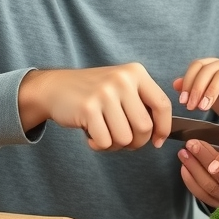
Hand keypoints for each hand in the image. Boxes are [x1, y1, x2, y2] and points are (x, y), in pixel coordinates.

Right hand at [22, 63, 171, 150]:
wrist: (55, 87)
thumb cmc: (94, 92)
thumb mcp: (122, 86)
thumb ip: (142, 104)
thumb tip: (160, 133)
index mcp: (136, 73)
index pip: (162, 105)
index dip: (163, 128)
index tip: (157, 141)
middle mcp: (122, 80)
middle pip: (144, 127)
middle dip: (137, 142)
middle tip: (125, 141)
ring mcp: (105, 93)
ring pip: (125, 138)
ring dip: (116, 145)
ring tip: (105, 134)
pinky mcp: (88, 108)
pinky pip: (105, 142)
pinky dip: (99, 145)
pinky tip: (92, 135)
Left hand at [174, 57, 218, 126]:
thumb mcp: (209, 102)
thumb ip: (194, 92)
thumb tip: (175, 83)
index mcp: (216, 68)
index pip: (196, 66)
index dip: (186, 82)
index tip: (181, 101)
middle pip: (201, 65)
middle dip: (192, 86)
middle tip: (188, 105)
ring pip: (213, 69)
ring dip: (202, 88)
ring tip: (199, 107)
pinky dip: (214, 88)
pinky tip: (209, 104)